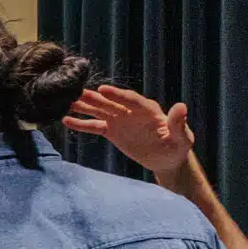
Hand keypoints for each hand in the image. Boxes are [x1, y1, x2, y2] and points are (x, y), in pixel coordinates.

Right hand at [64, 86, 194, 174]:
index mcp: (148, 110)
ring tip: (66, 102)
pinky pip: (94, 126)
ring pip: (99, 111)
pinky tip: (66, 120)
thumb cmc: (177, 147)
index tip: (102, 89)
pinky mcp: (112, 131)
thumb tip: (181, 106)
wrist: (166, 159)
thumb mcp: (181, 137)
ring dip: (83, 107)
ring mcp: (120, 120)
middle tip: (77, 92)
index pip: (130, 99)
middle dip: (94, 98)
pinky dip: (81, 124)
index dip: (117, 95)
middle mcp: (131, 111)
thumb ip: (178, 122)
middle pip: (110, 103)